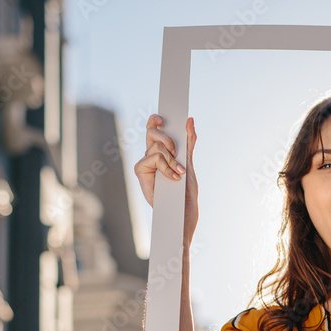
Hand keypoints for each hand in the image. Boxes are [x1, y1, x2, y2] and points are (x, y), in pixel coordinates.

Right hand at [134, 115, 197, 241]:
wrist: (182, 213)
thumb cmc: (186, 192)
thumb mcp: (189, 163)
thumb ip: (189, 142)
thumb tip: (189, 119)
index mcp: (163, 152)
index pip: (155, 129)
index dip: (156, 120)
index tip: (163, 116)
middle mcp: (151, 156)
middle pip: (153, 132)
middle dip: (168, 139)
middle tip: (176, 152)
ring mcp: (146, 164)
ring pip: (157, 146)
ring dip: (171, 159)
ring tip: (179, 173)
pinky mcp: (141, 171)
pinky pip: (153, 158)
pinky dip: (165, 166)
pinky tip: (173, 177)